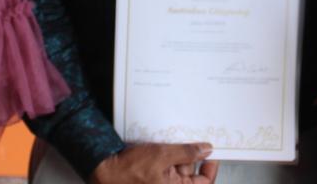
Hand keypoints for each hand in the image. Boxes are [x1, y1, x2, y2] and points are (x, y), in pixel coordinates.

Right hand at [89, 142, 218, 183]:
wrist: (104, 172)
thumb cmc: (128, 171)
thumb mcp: (161, 156)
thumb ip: (186, 153)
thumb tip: (205, 150)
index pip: (204, 182)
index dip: (210, 167)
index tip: (212, 152)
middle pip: (191, 173)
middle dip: (192, 155)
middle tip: (193, 138)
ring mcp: (161, 183)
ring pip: (178, 167)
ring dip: (178, 153)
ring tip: (173, 140)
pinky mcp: (153, 177)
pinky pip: (167, 166)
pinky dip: (168, 155)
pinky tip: (163, 144)